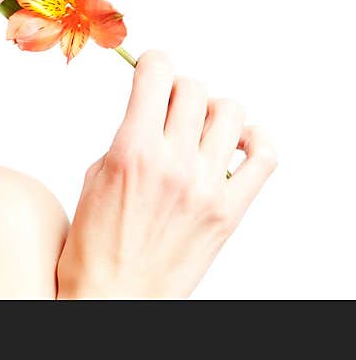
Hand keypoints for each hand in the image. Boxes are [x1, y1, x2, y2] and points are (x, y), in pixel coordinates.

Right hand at [55, 49, 277, 298]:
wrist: (114, 297)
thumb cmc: (95, 245)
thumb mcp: (96, 176)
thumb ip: (128, 136)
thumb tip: (151, 111)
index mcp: (132, 151)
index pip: (156, 75)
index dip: (152, 62)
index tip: (151, 66)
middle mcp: (174, 163)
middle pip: (194, 89)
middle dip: (178, 88)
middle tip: (169, 103)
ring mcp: (207, 187)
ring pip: (231, 113)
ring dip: (213, 110)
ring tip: (200, 127)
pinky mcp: (229, 211)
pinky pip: (264, 158)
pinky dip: (254, 141)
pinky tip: (235, 145)